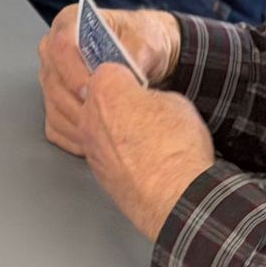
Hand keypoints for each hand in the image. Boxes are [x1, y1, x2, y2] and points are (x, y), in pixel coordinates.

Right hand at [38, 5, 182, 154]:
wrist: (146, 54)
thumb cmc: (143, 40)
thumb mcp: (146, 39)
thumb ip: (134, 53)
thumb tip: (128, 73)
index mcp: (69, 23)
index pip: (60, 47)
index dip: (74, 71)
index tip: (91, 90)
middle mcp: (53, 49)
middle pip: (52, 79)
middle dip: (76, 103)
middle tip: (101, 118)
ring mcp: (52, 76)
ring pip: (51, 104)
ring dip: (75, 122)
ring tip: (102, 133)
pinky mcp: (55, 100)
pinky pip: (54, 123)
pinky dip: (72, 136)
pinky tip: (94, 143)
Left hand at [80, 66, 215, 240]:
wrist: (175, 197)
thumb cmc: (177, 150)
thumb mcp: (176, 103)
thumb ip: (152, 95)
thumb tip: (148, 101)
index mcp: (107, 89)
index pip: (109, 69)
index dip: (129, 76)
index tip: (140, 83)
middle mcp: (89, 114)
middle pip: (97, 97)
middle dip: (118, 101)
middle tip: (142, 109)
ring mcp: (89, 143)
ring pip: (97, 124)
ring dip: (114, 127)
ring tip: (143, 136)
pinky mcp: (94, 168)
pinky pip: (101, 149)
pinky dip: (116, 150)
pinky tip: (138, 156)